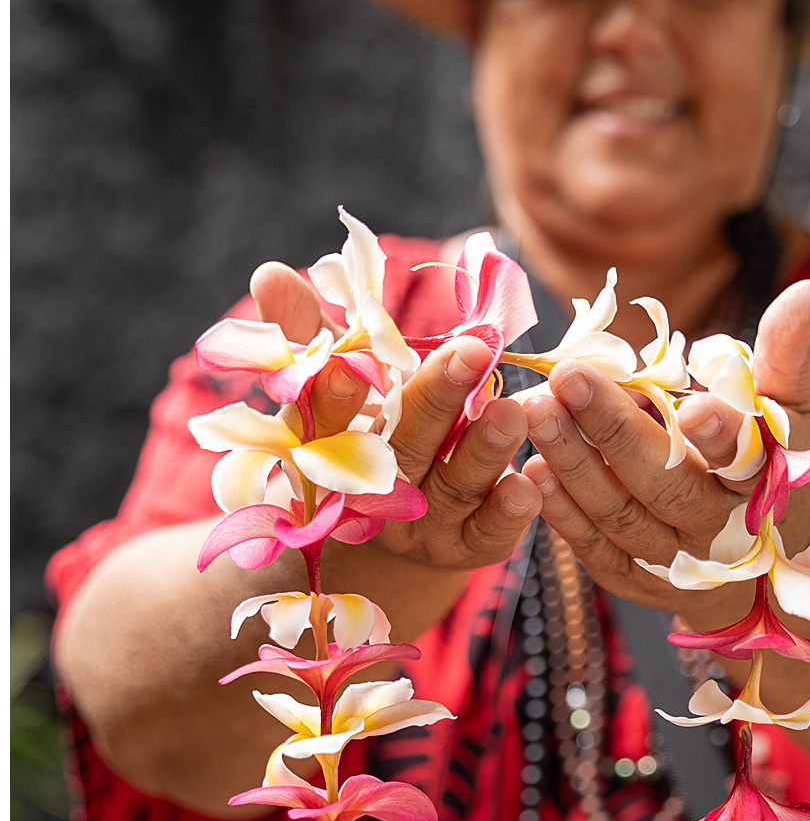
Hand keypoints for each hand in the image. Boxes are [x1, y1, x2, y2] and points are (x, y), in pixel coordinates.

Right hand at [251, 263, 541, 573]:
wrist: (386, 535)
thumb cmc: (360, 434)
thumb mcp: (331, 384)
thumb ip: (306, 332)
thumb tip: (271, 273)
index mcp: (331, 451)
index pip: (328, 422)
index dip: (336, 398)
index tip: (348, 366)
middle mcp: (374, 493)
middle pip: (403, 448)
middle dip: (435, 400)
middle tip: (471, 352)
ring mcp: (421, 525)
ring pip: (454, 486)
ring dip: (483, 451)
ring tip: (512, 410)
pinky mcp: (466, 547)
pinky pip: (489, 534)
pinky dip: (507, 512)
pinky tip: (527, 484)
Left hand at [521, 279, 809, 624]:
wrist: (760, 563)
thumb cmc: (769, 465)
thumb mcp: (791, 413)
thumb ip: (788, 355)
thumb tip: (809, 289)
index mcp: (763, 483)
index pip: (742, 458)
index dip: (720, 435)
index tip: (693, 406)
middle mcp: (720, 531)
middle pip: (665, 485)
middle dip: (615, 431)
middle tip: (568, 377)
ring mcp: (676, 563)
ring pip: (620, 516)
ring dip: (574, 464)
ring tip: (537, 410)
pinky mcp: (637, 581)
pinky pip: (596, 549)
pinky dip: (563, 513)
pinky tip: (532, 469)